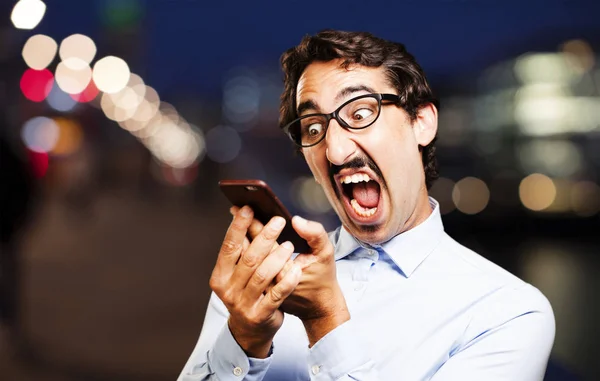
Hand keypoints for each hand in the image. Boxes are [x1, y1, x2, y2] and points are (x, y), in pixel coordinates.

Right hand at [209, 206, 301, 357]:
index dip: (239, 226)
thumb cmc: (248, 293)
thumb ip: (241, 251)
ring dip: (278, 257)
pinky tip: (296, 270)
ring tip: (289, 245)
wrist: (251, 331)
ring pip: (263, 275)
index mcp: (220, 275)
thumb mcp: (237, 275)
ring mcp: (243, 303)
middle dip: (264, 236)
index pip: (229, 246)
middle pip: (248, 258)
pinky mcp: (260, 315)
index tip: (249, 208)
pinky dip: (288, 280)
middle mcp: (228, 289)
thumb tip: (246, 218)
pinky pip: (277, 295)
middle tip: (278, 221)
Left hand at [243, 212, 349, 346]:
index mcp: (285, 271)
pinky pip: (245, 268)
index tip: (248, 209)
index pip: (266, 245)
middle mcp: (269, 282)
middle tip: (241, 210)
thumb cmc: (321, 279)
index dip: (256, 225)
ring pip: (244, 261)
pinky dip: (242, 252)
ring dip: (241, 239)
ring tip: (239, 221)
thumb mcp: (325, 254)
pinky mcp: (258, 290)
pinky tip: (241, 238)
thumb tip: (296, 220)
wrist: (318, 307)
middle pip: (250, 252)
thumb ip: (315, 234)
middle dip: (244, 229)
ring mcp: (261, 289)